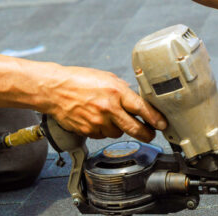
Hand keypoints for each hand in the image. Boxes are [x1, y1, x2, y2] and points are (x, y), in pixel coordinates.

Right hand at [45, 66, 167, 141]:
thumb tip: (137, 102)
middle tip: (150, 134)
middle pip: (134, 128)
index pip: (141, 108)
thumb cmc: (79, 80)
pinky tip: (96, 119)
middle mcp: (108, 108)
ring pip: (118, 133)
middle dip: (146, 133)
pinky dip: (103, 130)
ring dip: (119, 128)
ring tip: (109, 117)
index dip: (155, 118)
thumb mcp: (106, 78)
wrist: (54, 90)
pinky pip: (103, 135)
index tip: (163, 124)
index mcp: (115, 91)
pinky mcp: (88, 131)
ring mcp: (98, 122)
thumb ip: (122, 91)